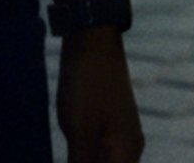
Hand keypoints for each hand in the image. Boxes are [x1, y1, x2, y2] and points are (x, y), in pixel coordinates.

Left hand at [57, 29, 143, 161]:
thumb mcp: (81, 136)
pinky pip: (95, 160)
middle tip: (68, 159)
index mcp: (127, 154)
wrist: (93, 41)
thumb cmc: (88, 88)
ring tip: (65, 153)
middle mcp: (128, 150)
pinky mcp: (106, 129)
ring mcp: (118, 138)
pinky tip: (67, 160)